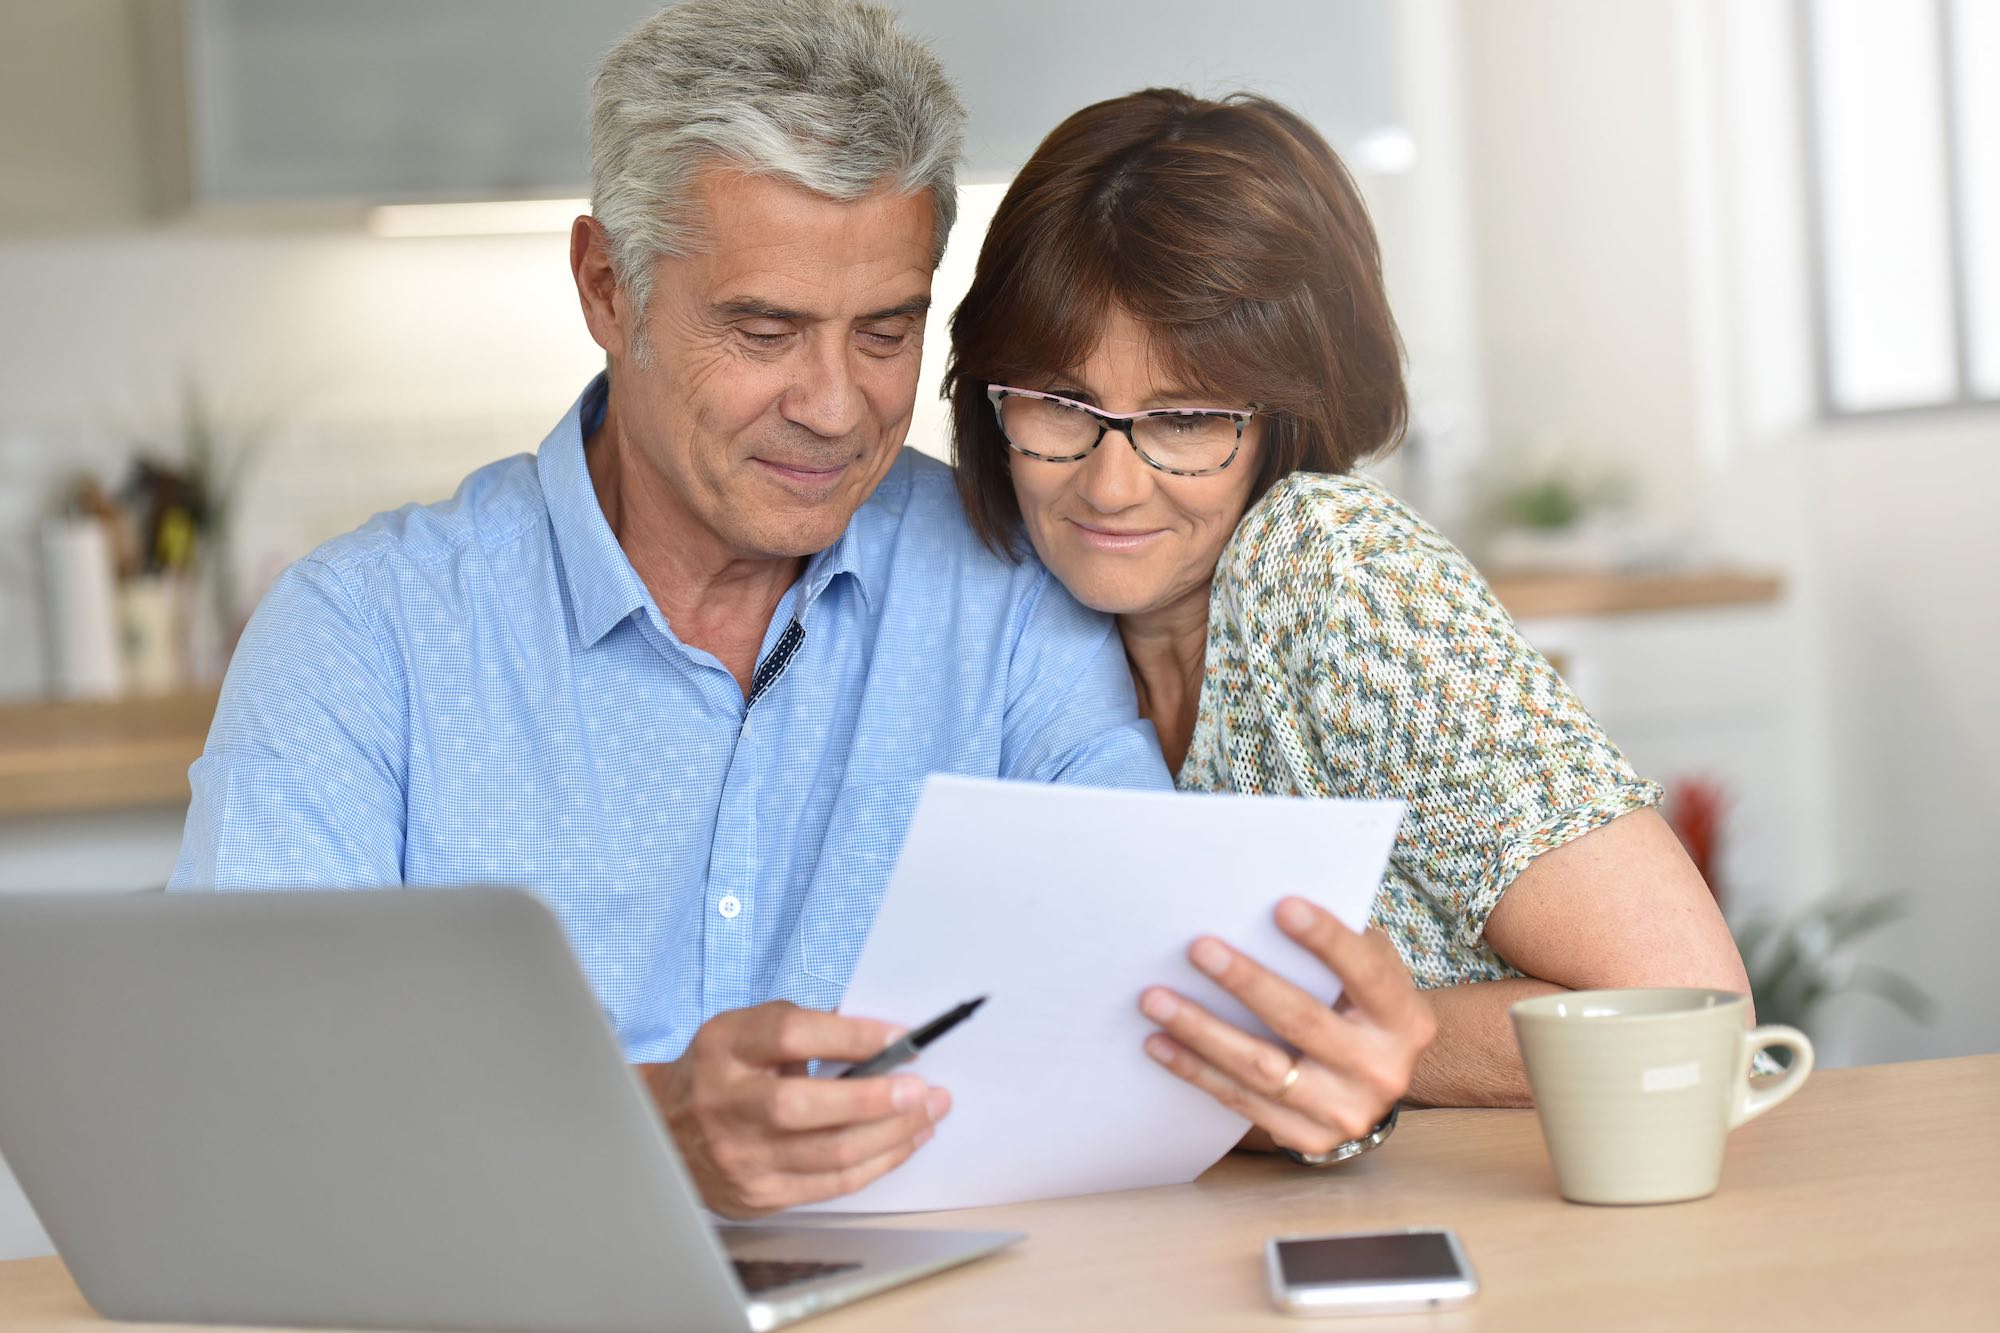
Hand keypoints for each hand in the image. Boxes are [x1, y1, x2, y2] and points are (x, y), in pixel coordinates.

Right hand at [638, 1000, 950, 1216]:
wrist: (666, 1131)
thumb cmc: (724, 1072)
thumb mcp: (746, 1032)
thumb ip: (803, 1027)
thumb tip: (881, 1039)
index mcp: (725, 1047)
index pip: (792, 1035)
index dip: (851, 1035)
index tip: (900, 1037)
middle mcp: (727, 1102)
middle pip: (807, 1105)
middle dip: (876, 1098)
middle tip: (923, 1089)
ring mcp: (741, 1155)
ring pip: (830, 1152)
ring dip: (893, 1134)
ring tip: (929, 1113)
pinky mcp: (759, 1194)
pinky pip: (832, 1184)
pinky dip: (878, 1162)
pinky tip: (904, 1142)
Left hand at [1138, 896, 1435, 1156]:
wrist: (1374, 1080)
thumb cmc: (1359, 1005)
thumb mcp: (1368, 973)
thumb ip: (1336, 947)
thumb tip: (1261, 909)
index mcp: (1404, 1019)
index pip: (1365, 973)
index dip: (1326, 940)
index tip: (1282, 906)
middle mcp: (1381, 1070)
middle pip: (1302, 1021)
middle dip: (1246, 982)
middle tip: (1198, 948)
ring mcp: (1344, 1111)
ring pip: (1261, 1068)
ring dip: (1201, 1030)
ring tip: (1155, 999)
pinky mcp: (1308, 1138)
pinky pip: (1241, 1101)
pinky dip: (1196, 1070)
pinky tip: (1161, 1043)